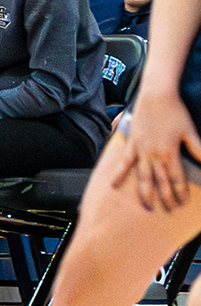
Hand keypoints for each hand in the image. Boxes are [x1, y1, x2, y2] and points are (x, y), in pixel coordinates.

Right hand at [115, 87, 200, 210]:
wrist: (156, 95)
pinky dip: (119, 174)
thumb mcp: (190, 132)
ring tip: (148, 205)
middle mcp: (153, 156)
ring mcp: (140, 151)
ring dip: (145, 192)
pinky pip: (124, 163)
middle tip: (169, 210)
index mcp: (169, 154)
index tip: (183, 203)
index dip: (181, 192)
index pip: (177, 179)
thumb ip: (198, 150)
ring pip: (142, 177)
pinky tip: (114, 185)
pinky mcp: (131, 144)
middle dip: (166, 197)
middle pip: (160, 182)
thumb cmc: (175, 111)